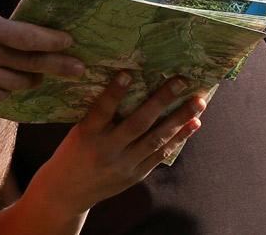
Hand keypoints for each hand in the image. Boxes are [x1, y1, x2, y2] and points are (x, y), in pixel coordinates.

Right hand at [0, 2, 84, 112]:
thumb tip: (20, 30)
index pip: (25, 35)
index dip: (51, 40)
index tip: (69, 41)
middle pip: (31, 63)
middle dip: (60, 66)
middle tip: (79, 69)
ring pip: (19, 83)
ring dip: (32, 80)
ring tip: (39, 76)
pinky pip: (2, 97)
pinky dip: (8, 90)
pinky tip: (8, 85)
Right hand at [23, 72, 206, 212]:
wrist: (66, 193)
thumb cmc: (72, 152)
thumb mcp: (77, 131)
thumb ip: (99, 115)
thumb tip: (132, 85)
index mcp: (86, 135)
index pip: (101, 110)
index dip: (114, 93)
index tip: (128, 73)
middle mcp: (106, 150)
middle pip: (137, 124)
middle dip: (161, 101)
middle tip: (181, 81)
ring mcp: (123, 165)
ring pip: (155, 140)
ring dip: (179, 120)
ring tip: (198, 102)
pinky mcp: (134, 176)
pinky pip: (159, 155)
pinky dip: (178, 139)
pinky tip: (193, 124)